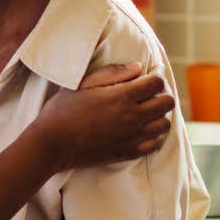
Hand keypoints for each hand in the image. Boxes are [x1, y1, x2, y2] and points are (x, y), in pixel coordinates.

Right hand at [38, 62, 174, 168]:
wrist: (52, 144)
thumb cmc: (63, 110)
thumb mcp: (84, 83)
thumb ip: (113, 73)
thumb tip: (138, 67)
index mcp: (122, 97)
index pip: (157, 82)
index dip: (156, 75)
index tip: (149, 74)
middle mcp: (132, 117)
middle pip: (167, 103)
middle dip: (161, 93)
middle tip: (148, 92)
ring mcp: (131, 137)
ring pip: (164, 124)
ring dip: (159, 115)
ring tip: (146, 111)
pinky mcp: (127, 153)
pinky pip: (154, 144)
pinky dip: (154, 135)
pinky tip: (143, 129)